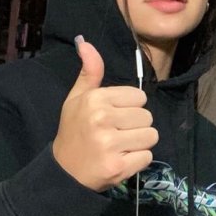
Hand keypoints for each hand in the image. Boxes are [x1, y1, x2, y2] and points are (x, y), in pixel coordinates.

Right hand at [52, 38, 158, 191]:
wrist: (64, 172)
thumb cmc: (75, 131)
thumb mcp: (78, 99)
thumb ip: (90, 72)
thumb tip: (87, 43)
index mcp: (96, 99)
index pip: (139, 97)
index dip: (131, 107)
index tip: (115, 116)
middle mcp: (103, 119)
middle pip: (148, 117)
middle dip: (137, 126)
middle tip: (117, 134)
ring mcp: (110, 144)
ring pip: (151, 136)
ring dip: (140, 143)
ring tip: (121, 146)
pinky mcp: (118, 166)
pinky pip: (148, 157)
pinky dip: (138, 160)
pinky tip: (121, 160)